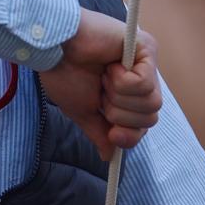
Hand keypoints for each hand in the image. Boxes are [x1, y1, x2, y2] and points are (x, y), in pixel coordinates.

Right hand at [37, 8, 161, 160]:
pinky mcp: (146, 48)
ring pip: (151, 102)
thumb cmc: (63, 72)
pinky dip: (123, 82)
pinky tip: (110, 66)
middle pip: (151, 116)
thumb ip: (99, 131)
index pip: (143, 124)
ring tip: (104, 76)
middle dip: (120, 112)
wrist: (53, 48)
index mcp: (127, 91)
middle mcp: (141, 75)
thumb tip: (109, 156)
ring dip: (119, 96)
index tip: (112, 133)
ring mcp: (145, 61)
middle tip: (101, 91)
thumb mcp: (83, 111)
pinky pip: (145, 83)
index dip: (130, 134)